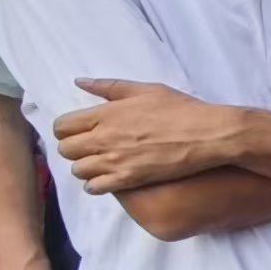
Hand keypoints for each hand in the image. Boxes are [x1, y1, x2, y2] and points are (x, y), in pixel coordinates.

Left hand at [55, 79, 244, 193]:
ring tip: (101, 163)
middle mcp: (104, 138)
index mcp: (106, 113)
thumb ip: (109, 87)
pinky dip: (96, 184)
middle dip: (74, 148)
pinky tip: (108, 177)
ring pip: (78, 170)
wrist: (208, 135)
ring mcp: (115, 161)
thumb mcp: (146, 89)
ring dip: (85, 167)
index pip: (62, 126)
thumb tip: (80, 82)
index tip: (79, 130)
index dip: (67, 129)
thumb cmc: (180, 109)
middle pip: (66, 149)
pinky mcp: (128, 179)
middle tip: (91, 147)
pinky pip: (94, 187)